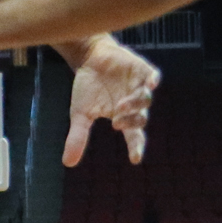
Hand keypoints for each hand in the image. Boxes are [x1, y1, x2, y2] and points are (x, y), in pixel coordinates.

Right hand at [64, 35, 157, 165]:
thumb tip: (68, 163)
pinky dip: (153, 81)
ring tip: (120, 105)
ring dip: (135, 104)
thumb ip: (78, 136)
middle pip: (141, 118)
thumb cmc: (88, 88)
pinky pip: (153, 77)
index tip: (135, 159)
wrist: (90, 59)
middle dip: (131, 122)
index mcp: (124, 117)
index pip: (134, 135)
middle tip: (117, 123)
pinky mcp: (142, 71)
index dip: (135, 146)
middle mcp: (136, 104)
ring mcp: (140, 87)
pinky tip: (151, 85)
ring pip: (145, 99)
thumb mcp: (81, 114)